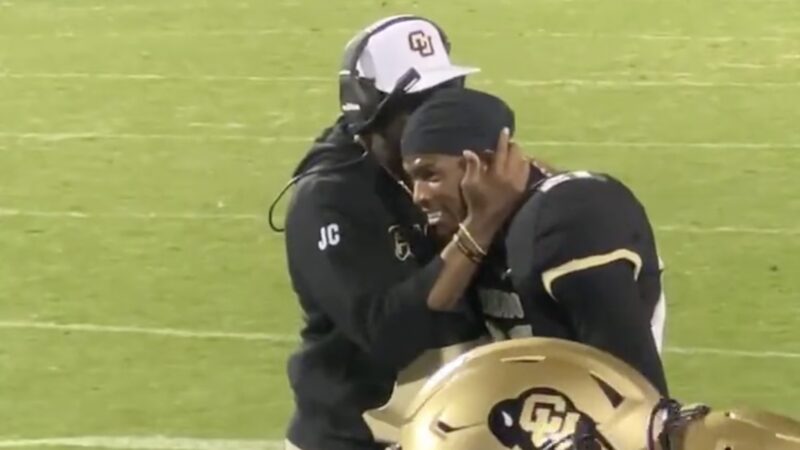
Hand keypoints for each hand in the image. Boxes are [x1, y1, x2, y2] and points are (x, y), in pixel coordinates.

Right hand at [460, 128, 529, 246]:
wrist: (486, 223)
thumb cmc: (475, 202)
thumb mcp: (469, 184)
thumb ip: (472, 166)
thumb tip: (469, 151)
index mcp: (497, 174)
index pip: (502, 151)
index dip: (503, 140)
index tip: (505, 130)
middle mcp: (511, 177)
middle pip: (516, 155)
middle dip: (513, 146)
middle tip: (510, 141)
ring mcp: (518, 184)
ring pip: (524, 163)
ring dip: (520, 155)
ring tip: (516, 150)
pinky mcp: (521, 191)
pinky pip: (526, 173)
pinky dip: (524, 165)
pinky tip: (522, 163)